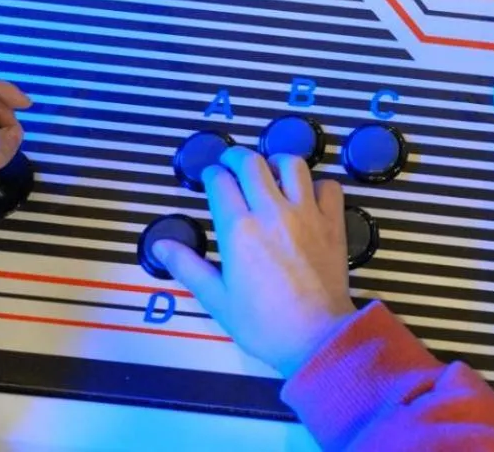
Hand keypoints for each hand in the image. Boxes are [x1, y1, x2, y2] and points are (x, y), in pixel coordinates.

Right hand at [153, 146, 356, 375]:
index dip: (211, 174)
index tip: (210, 177)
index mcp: (239, 230)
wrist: (316, 336)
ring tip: (270, 171)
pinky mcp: (333, 222)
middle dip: (237, 157)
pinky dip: (317, 184)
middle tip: (231, 163)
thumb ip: (188, 266)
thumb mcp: (217, 298)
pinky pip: (328, 186)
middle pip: (252, 163)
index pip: (220, 182)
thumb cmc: (263, 323)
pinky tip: (308, 195)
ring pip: (292, 164)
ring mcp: (306, 214)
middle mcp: (272, 212)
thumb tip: (161, 245)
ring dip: (276, 162)